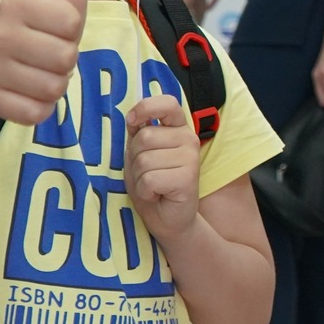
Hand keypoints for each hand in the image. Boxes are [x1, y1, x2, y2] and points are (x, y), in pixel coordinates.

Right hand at [0, 0, 88, 123]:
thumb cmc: (34, 13)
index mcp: (15, 5)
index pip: (71, 24)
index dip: (70, 25)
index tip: (54, 21)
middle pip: (65, 59)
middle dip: (65, 55)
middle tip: (47, 45)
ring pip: (54, 88)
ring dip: (55, 81)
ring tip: (38, 65)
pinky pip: (37, 113)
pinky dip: (41, 104)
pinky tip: (28, 86)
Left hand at [125, 93, 201, 239]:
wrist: (168, 219)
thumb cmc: (152, 185)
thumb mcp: (140, 155)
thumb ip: (139, 134)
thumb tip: (133, 118)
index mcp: (177, 129)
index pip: (167, 103)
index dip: (146, 108)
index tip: (132, 122)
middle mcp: (188, 139)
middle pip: (144, 136)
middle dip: (135, 159)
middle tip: (147, 174)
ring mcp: (190, 157)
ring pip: (144, 159)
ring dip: (139, 178)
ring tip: (152, 186)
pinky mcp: (188, 177)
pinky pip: (150, 179)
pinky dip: (145, 191)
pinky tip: (157, 195)